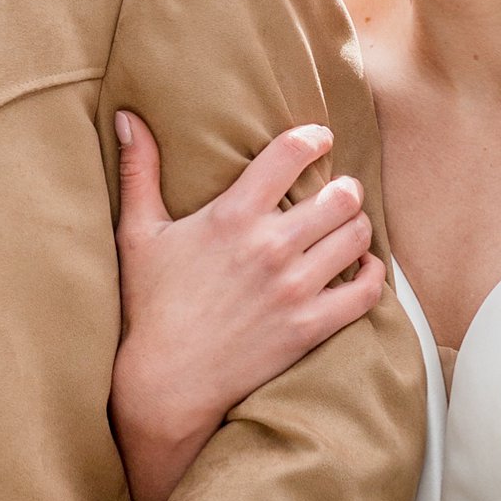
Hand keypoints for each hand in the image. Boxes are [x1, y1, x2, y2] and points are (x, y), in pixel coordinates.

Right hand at [109, 113, 385, 500]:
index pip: (290, 154)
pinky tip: (360, 268)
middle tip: (339, 193)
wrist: (166, 383)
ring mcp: (294, 288)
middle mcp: (270, 247)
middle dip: (344, 189)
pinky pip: (365, 291)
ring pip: (357, 237)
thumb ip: (140, 172)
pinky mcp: (310, 326)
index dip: (314, 138)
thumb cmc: (149, 306)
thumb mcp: (137, 234)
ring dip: (357, 227)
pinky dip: (370, 275)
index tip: (320, 139)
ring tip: (347, 228)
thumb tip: (129, 117)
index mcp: (232, 216)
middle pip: (339, 196)